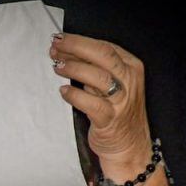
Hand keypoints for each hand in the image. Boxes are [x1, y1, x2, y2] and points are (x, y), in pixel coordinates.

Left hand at [50, 33, 152, 169]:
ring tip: (56, 66)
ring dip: (73, 68)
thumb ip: (93, 69)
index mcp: (131, 67)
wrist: (129, 146)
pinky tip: (63, 91)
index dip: (80, 41)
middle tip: (54, 46)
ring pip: (97, 76)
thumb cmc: (115, 112)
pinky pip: (90, 103)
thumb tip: (65, 52)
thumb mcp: (110, 86)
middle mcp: (129, 80)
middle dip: (75, 47)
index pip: (105, 47)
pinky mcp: (110, 119)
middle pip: (102, 55)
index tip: (59, 39)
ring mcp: (121, 100)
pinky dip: (74, 95)